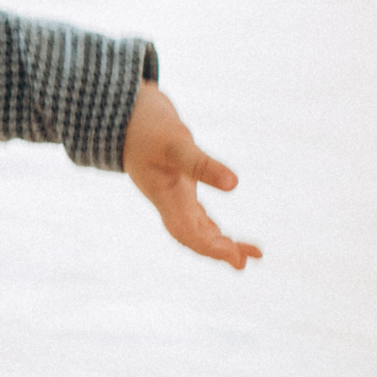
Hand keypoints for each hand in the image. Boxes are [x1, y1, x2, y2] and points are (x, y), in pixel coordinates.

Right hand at [123, 81, 260, 270]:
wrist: (124, 115)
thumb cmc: (146, 128)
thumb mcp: (176, 144)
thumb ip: (203, 165)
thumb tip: (234, 185)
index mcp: (166, 197)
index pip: (188, 234)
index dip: (211, 249)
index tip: (236, 258)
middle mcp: (170, 201)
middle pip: (195, 237)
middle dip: (220, 251)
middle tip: (248, 261)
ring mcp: (173, 194)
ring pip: (198, 228)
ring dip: (221, 242)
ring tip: (251, 253)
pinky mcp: (178, 185)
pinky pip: (197, 215)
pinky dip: (213, 228)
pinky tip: (226, 233)